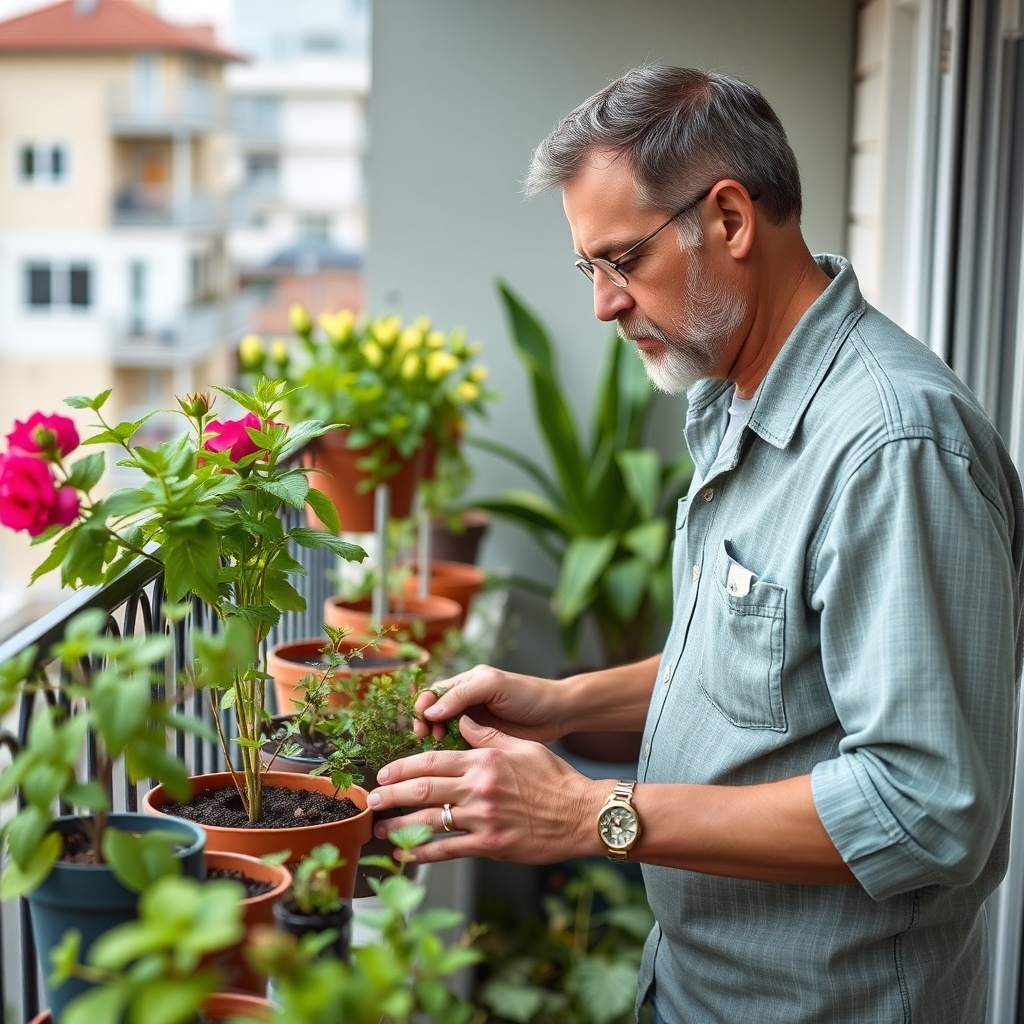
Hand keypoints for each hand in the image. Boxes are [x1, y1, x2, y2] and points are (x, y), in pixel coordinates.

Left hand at [369, 716, 603, 864]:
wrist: (582, 814)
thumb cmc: (556, 779)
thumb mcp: (521, 747)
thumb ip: (487, 736)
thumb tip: (462, 721)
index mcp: (484, 761)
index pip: (432, 761)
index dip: (403, 767)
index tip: (385, 774)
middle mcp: (479, 788)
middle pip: (423, 789)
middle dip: (392, 794)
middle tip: (373, 799)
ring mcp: (483, 819)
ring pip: (429, 821)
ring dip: (398, 825)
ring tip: (378, 827)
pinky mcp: (490, 846)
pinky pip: (448, 849)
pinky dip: (422, 852)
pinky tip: (406, 853)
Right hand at [415, 664, 566, 743]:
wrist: (558, 714)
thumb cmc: (529, 694)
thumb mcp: (494, 686)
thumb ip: (462, 695)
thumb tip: (430, 710)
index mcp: (467, 682)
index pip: (433, 692)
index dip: (423, 707)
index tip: (423, 723)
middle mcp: (467, 701)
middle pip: (434, 713)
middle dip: (427, 726)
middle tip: (427, 740)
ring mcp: (474, 722)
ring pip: (444, 732)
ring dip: (437, 741)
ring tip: (440, 748)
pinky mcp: (483, 740)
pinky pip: (459, 746)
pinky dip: (451, 752)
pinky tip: (451, 759)